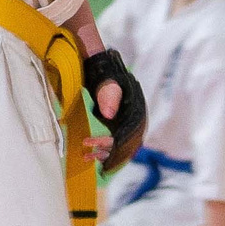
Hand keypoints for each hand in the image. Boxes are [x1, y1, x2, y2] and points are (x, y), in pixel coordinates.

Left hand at [81, 50, 145, 172]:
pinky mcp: (116, 127)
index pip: (130, 132)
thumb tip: (108, 115)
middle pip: (126, 143)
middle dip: (109, 151)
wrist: (101, 69)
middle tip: (90, 153)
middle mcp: (134, 120)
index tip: (98, 146)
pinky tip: (89, 156)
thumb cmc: (106, 75)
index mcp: (136, 110)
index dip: (115, 142)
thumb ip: (108, 95)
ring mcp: (125, 124)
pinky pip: (113, 144)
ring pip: (119, 146)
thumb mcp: (107, 81)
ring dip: (104, 154)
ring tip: (88, 157)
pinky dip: (102, 151)